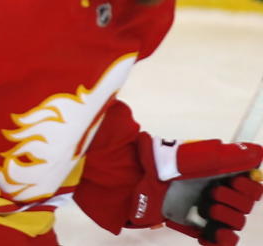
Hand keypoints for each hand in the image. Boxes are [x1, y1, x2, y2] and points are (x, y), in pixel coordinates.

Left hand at [130, 135, 262, 245]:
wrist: (136, 182)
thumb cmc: (163, 164)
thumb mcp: (196, 156)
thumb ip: (229, 156)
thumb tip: (259, 151)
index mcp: (218, 171)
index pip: (252, 185)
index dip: (249, 188)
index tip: (234, 183)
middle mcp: (216, 190)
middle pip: (246, 205)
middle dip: (235, 201)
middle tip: (214, 193)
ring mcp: (208, 211)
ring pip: (237, 223)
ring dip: (227, 217)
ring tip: (207, 209)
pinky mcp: (198, 228)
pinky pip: (224, 242)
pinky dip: (223, 240)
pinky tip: (214, 234)